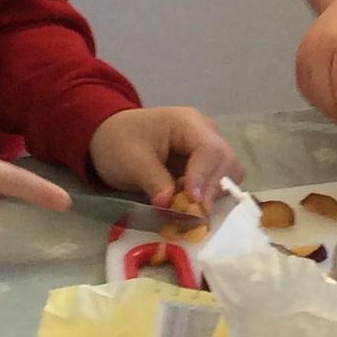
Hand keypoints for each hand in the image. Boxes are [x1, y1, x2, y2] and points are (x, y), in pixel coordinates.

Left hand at [89, 106, 242, 205]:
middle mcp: (206, 133)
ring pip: (228, 175)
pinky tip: (187, 206)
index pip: (210, 150)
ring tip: (187, 208)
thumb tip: (171, 205)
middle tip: (193, 213)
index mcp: (188, 123)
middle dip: (212, 190)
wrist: (108, 136)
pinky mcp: (204, 165)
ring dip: (212, 195)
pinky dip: (207, 198)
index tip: (192, 202)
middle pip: (227, 162)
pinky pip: (217, 183)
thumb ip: (154, 181)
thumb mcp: (131, 161)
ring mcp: (208, 148)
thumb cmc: (118, 142)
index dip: (204, 177)